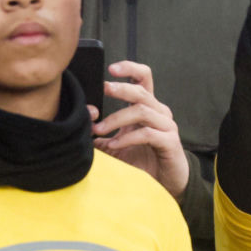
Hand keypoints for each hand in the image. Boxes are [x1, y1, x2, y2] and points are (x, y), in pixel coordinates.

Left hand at [90, 60, 189, 200]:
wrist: (167, 182)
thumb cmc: (143, 160)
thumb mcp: (117, 144)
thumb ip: (102, 134)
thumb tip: (80, 124)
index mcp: (148, 106)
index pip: (143, 78)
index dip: (130, 68)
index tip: (110, 68)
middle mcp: (159, 112)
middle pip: (141, 91)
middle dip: (120, 88)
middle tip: (102, 89)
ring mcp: (167, 126)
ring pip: (142, 111)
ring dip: (116, 119)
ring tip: (98, 130)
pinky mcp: (170, 142)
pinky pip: (147, 134)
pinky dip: (127, 139)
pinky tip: (113, 145)